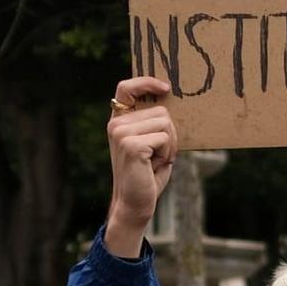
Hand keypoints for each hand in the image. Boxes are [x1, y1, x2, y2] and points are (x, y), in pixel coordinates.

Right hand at [105, 76, 175, 257]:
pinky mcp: (131, 145)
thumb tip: (170, 100)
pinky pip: (165, 138)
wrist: (135, 204)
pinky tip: (154, 165)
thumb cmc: (147, 175)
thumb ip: (154, 122)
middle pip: (161, 111)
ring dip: (170, 144)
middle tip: (159, 154)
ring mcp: (121, 133)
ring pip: (165, 123)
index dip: (146, 82)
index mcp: (119, 121)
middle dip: (170, 133)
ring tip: (155, 160)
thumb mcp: (151, 143)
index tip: (165, 88)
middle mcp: (116, 124)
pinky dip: (168, 153)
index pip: (126, 88)